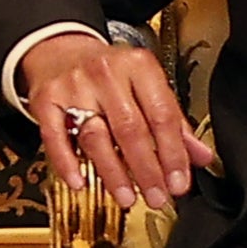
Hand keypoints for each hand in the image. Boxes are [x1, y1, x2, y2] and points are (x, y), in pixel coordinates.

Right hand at [20, 27, 216, 210]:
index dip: (173, 153)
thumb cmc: (109, 73)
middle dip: (146, 170)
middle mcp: (106, 73)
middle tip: (157, 196)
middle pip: (131, 129)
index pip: (162, 115)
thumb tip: (200, 156)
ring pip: (96, 136)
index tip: (178, 182)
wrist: (60, 50)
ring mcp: (73, 86)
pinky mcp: (46, 100)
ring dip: (113, 173)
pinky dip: (67, 163)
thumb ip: (173, 121)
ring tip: (127, 197)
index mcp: (138, 67)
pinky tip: (80, 182)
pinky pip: (55, 137)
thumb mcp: (145, 86)